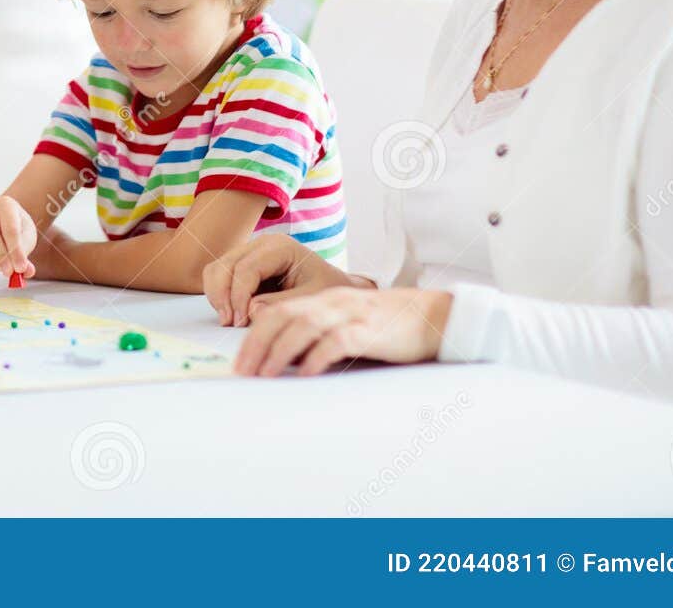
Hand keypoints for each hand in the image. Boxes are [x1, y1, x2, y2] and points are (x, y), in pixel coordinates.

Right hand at [0, 196, 37, 276]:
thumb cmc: (18, 228)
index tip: (21, 267)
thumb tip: (26, 271)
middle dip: (1, 256)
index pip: (9, 229)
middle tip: (10, 271)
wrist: (5, 222)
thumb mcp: (27, 237)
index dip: (15, 251)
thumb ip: (26, 253)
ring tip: (3, 268)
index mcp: (5, 204)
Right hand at [204, 233, 353, 326]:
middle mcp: (261, 244)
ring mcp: (250, 253)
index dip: (238, 296)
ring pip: (217, 269)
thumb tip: (250, 311)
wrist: (333, 288)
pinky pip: (219, 276)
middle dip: (223, 296)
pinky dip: (219, 295)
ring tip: (229, 320)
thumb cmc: (327, 292)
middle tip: (230, 323)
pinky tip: (231, 313)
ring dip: (217, 296)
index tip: (240, 322)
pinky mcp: (243, 265)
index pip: (246, 268)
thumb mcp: (311, 301)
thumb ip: (282, 304)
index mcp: (280, 247)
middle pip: (225, 265)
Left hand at [233, 287, 452, 377]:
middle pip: (282, 317)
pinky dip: (317, 357)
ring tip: (265, 374)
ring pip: (304, 326)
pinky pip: (337, 341)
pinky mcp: (370, 330)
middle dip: (256, 344)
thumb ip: (315, 333)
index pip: (276, 312)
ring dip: (280, 351)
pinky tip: (305, 373)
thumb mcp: (345, 322)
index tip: (240, 363)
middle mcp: (331, 302)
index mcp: (321, 299)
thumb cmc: (385, 324)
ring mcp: (350, 314)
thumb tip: (282, 359)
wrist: (433, 316)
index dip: (253, 336)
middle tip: (243, 371)